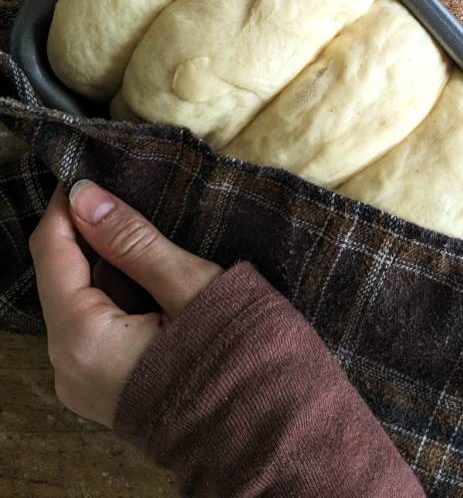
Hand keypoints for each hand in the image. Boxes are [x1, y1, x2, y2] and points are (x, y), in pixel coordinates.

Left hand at [29, 181, 221, 426]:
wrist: (269, 434)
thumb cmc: (238, 358)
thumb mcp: (190, 284)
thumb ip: (132, 240)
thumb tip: (85, 195)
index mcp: (82, 339)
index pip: (51, 250)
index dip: (68, 205)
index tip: (93, 170)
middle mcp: (68, 366)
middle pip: (59, 276)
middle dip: (87, 232)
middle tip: (126, 195)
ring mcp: (84, 383)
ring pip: (77, 299)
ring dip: (103, 262)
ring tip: (144, 233)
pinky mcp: (104, 388)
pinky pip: (92, 326)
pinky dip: (113, 293)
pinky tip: (148, 274)